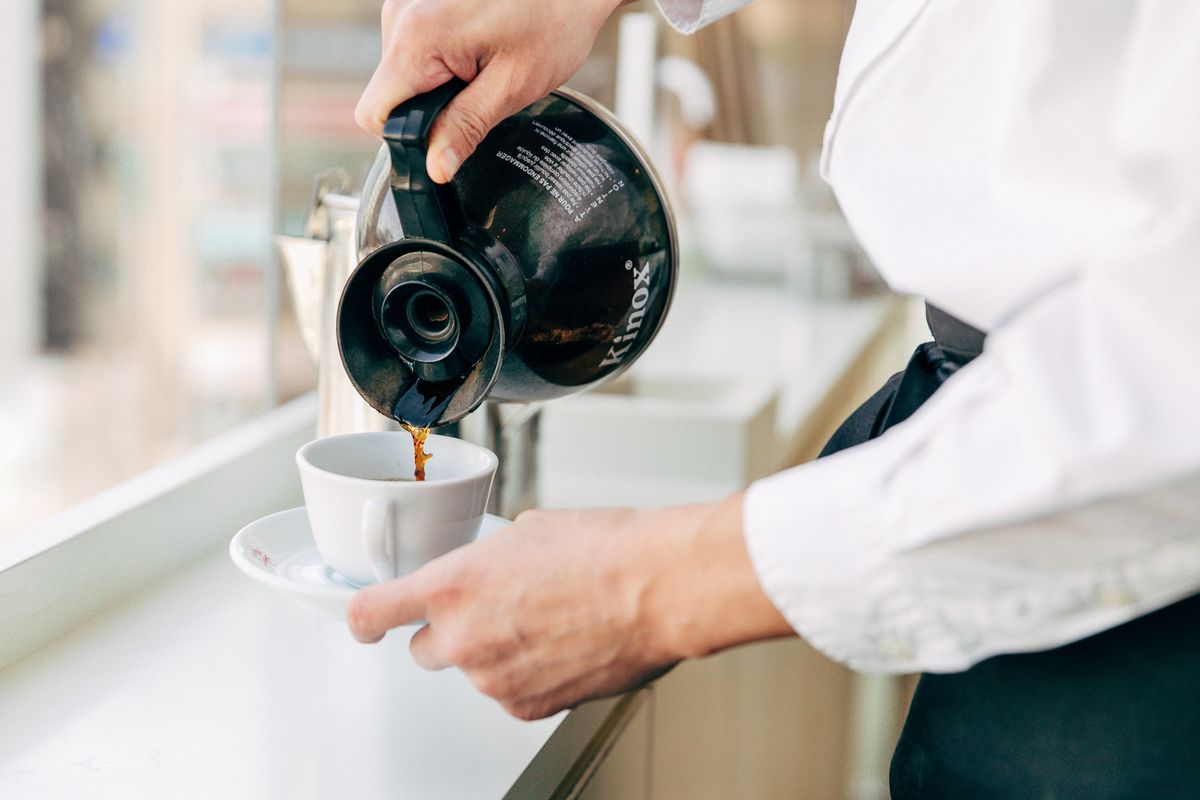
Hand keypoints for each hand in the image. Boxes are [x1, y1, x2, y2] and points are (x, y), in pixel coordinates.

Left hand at [346, 493, 793, 719]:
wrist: (658, 588)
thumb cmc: (606, 550)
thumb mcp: (529, 531)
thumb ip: (487, 559)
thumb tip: (489, 569)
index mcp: (453, 585)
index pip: (372, 613)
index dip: (365, 618)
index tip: (366, 619)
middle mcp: (463, 638)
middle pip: (422, 650)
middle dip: (448, 633)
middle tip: (493, 611)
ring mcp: (494, 679)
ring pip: (473, 672)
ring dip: (495, 653)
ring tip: (549, 622)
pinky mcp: (528, 706)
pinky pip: (511, 693)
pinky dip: (528, 676)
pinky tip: (564, 646)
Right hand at [356, 0, 625, 182]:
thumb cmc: (551, 24)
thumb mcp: (511, 87)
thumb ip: (466, 127)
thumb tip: (436, 169)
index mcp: (417, 38)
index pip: (376, 114)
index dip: (408, 136)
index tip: (448, 130)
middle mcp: (400, 15)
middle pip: (390, 93)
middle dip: (430, 106)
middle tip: (481, 89)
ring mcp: (406, 4)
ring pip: (402, 72)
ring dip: (438, 80)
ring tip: (484, 63)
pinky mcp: (417, 3)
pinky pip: (414, 49)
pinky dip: (441, 59)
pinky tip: (477, 47)